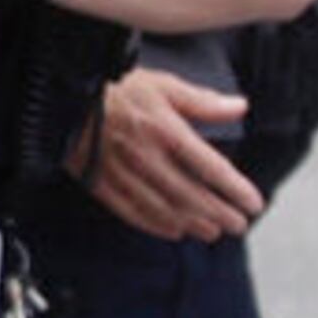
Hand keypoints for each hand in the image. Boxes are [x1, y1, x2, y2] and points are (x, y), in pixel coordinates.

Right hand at [77, 67, 263, 241]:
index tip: (254, 203)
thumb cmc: (115, 88)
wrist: (63, 99)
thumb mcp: (162, 84)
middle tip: (239, 226)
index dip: (235, 189)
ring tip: (212, 233)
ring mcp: (122, 173)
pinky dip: (156, 225)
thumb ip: (202, 101)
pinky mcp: (101, 184)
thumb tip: (240, 107)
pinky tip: (173, 231)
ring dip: (193, 224)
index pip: (210, 167)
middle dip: (219, 214)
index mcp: (165, 130)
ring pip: (164, 208)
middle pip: (191, 194)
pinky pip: (132, 212)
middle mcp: (146, 157)